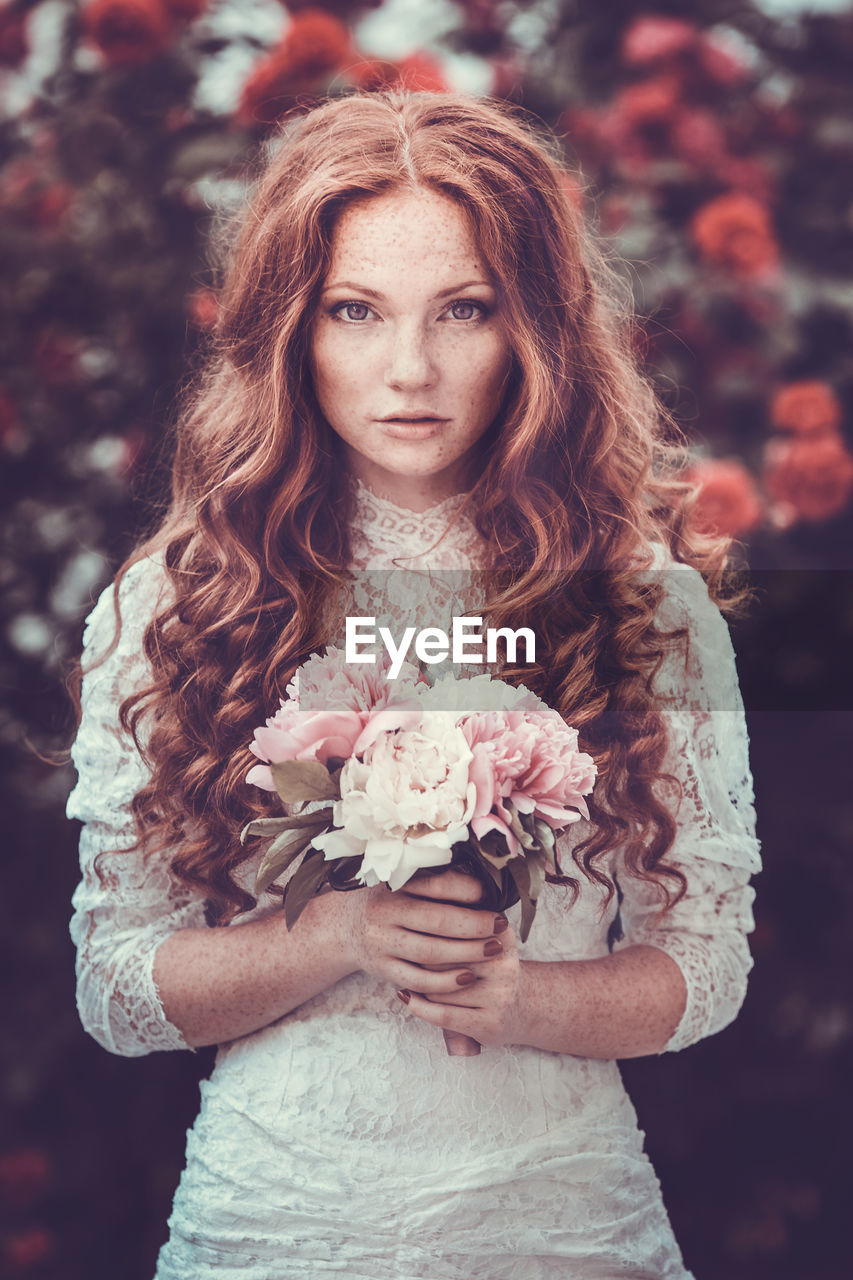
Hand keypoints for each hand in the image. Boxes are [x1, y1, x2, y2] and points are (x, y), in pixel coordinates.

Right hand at [336, 870, 507, 1000]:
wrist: (343, 927)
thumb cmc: (385, 900)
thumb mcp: (398, 881)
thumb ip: (431, 880)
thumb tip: (481, 881)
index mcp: (393, 885)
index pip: (435, 885)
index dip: (465, 889)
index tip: (489, 894)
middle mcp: (385, 913)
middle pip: (437, 920)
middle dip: (474, 924)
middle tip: (501, 924)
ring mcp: (382, 943)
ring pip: (430, 952)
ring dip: (467, 953)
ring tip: (493, 949)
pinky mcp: (383, 969)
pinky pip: (418, 980)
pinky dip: (445, 982)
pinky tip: (468, 977)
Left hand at [395, 872, 523, 1049]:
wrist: (522, 1008)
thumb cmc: (490, 965)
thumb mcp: (486, 934)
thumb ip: (460, 914)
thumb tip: (416, 890)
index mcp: (501, 933)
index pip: (452, 923)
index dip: (426, 923)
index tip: (408, 920)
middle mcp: (504, 963)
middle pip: (444, 954)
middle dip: (421, 953)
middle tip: (402, 948)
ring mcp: (498, 996)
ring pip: (440, 986)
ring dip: (419, 981)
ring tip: (405, 971)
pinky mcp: (489, 1024)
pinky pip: (443, 1014)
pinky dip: (420, 1006)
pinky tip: (406, 997)